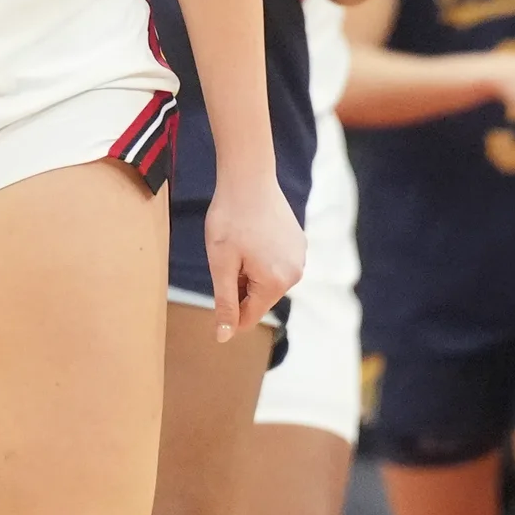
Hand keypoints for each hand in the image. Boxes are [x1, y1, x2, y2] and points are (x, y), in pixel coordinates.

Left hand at [203, 171, 303, 342]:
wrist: (248, 177)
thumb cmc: (230, 218)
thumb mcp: (220, 263)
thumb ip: (225, 302)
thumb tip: (224, 337)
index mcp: (276, 282)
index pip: (249, 316)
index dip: (227, 311)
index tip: (214, 289)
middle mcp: (295, 274)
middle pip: (259, 297)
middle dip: (239, 285)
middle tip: (225, 255)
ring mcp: (300, 257)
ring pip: (268, 279)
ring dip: (250, 271)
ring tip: (238, 243)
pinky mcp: (299, 242)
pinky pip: (277, 262)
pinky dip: (261, 257)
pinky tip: (251, 235)